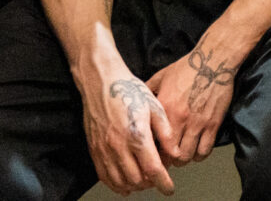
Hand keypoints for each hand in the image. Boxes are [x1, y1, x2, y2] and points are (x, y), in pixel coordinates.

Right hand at [82, 69, 174, 194]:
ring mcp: (104, 150)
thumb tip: (175, 153)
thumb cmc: (128, 90)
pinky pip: (104, 176)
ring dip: (134, 186)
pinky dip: (115, 184)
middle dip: (150, 184)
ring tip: (143, 180)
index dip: (163, 183)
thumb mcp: (155, 106)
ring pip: (120, 182)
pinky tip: (124, 182)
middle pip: (137, 180)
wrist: (102, 82)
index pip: (152, 170)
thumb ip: (166, 133)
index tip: (169, 188)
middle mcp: (119, 146)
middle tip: (157, 178)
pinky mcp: (94, 150)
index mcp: (137, 135)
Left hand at [145, 44, 238, 166]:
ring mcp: (198, 123)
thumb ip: (148, 93)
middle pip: (171, 155)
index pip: (154, 142)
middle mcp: (180, 119)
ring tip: (181, 155)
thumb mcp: (161, 77)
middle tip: (167, 158)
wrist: (213, 59)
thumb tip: (137, 104)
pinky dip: (200, 155)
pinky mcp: (213, 124)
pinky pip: (205, 150)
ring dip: (184, 159)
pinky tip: (196, 150)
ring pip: (188, 156)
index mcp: (164, 109)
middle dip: (168, 160)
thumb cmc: (187, 67)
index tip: (152, 154)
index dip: (152, 153)